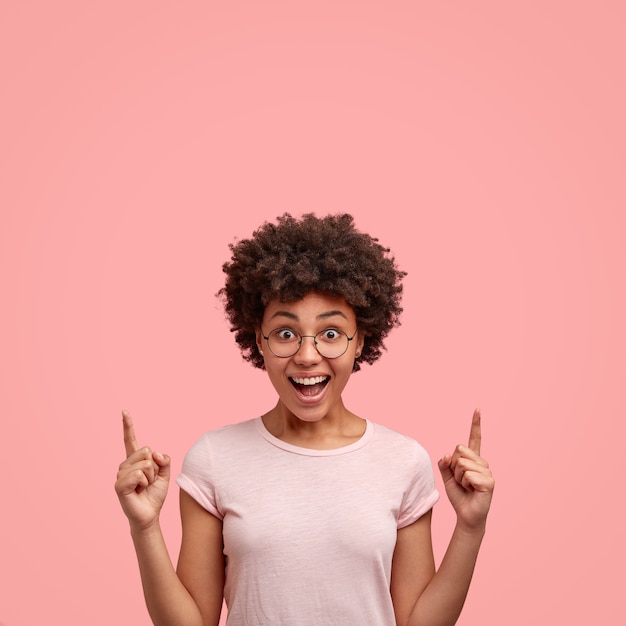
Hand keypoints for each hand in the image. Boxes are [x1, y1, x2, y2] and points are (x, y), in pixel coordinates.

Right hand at [114, 411, 170, 529]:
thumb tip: (155, 453)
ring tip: (144, 487)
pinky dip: (145, 482)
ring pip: (145, 463)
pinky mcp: (119, 485)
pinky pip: (139, 474)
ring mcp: (120, 474)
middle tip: (149, 481)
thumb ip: (164, 460)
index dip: (128, 425)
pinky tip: (139, 490)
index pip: (131, 440)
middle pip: (146, 451)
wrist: (150, 514)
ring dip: (151, 477)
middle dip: (155, 467)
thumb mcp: (165, 474)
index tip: (124, 411)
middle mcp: (125, 465)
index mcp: (135, 461)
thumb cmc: (154, 495)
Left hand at [438, 409, 494, 532]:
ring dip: (459, 477)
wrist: (466, 515)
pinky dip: (464, 484)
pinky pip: (468, 475)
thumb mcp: (447, 477)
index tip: (477, 409)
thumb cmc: (459, 495)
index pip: (474, 438)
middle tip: (461, 480)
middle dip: (454, 466)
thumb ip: (445, 464)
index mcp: (473, 459)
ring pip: (462, 463)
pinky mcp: (489, 482)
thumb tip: (447, 455)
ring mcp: (487, 471)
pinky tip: (472, 491)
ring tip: (467, 487)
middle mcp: (482, 462)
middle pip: (459, 450)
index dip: (476, 423)